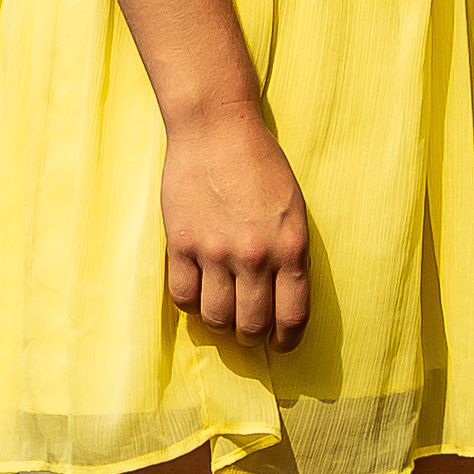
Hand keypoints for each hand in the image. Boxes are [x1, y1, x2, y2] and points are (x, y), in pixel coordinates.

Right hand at [162, 103, 313, 343]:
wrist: (217, 129)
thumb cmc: (261, 165)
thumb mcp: (292, 210)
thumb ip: (289, 254)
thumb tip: (282, 300)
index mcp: (291, 248)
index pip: (292, 316)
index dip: (286, 341)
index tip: (280, 345)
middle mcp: (255, 256)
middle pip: (251, 326)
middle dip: (251, 337)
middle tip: (247, 331)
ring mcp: (215, 252)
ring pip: (216, 318)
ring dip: (220, 324)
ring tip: (222, 312)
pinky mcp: (181, 245)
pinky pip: (184, 298)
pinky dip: (191, 303)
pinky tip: (198, 290)